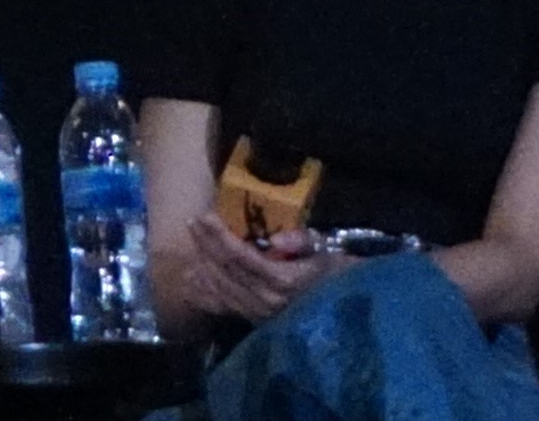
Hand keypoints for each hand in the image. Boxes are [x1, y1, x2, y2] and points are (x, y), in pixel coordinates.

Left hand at [182, 212, 329, 327]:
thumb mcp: (323, 250)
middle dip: (206, 245)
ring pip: (222, 287)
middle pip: (226, 270)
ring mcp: (259, 314)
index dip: (219, 236)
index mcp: (282, 281)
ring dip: (203, 264)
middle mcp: (266, 300)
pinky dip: (205, 292)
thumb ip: (301, 241)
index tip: (205, 216)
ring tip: (193, 242)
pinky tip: (191, 280)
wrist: (346, 307)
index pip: (241, 256)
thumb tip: (274, 239)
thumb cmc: (334, 271)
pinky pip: (224, 305)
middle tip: (192, 222)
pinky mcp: (256, 322)